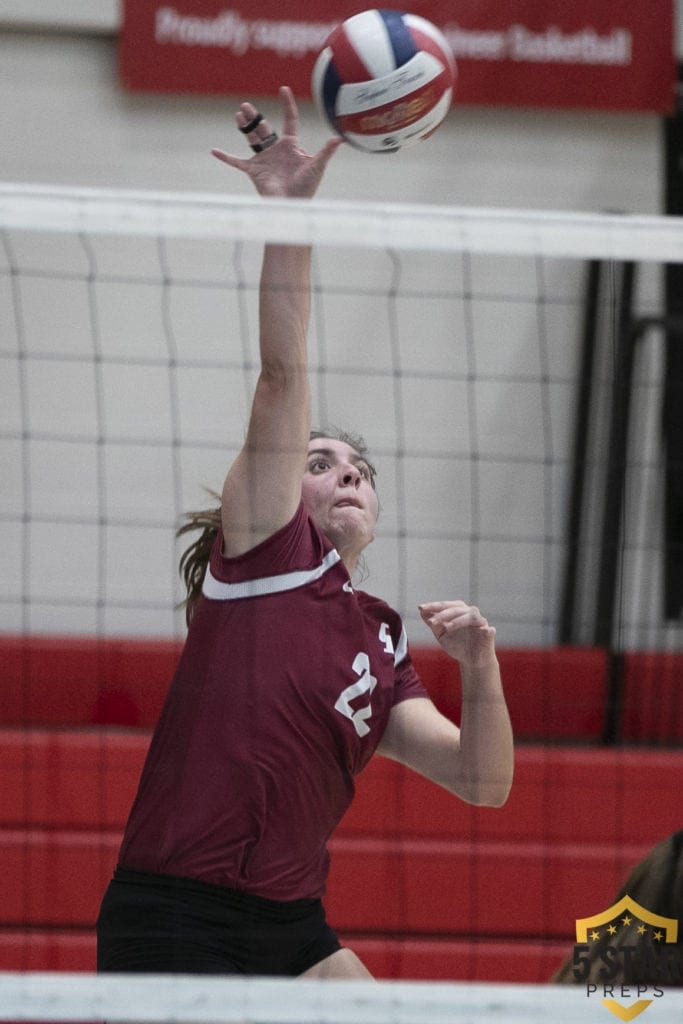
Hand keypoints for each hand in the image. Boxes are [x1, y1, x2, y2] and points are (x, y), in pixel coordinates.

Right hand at [212, 85, 340, 198]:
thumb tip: (339, 138)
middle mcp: (276, 150)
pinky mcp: (254, 171)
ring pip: (251, 138)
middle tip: (246, 106)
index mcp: (291, 145)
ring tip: (239, 114)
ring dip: (244, 126)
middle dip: (254, 117)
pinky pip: (237, 162)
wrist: (292, 206)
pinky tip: (214, 151)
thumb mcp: (317, 167)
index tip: (283, 89)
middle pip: (264, 127)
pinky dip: (226, 158)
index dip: (287, 105)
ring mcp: (263, 159)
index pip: (289, 120)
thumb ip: (326, 152)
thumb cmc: (307, 188)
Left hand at [419, 600, 496, 668]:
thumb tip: (421, 610)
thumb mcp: (441, 634)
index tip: (421, 608)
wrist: (471, 661)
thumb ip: (433, 623)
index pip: (446, 605)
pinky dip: (487, 630)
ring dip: (458, 621)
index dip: (434, 606)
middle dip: (443, 614)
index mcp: (459, 611)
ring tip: (446, 627)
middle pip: (457, 608)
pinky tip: (485, 630)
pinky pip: (488, 630)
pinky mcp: (488, 633)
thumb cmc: (457, 645)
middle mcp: (470, 613)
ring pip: (470, 616)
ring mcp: (480, 622)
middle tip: (431, 622)